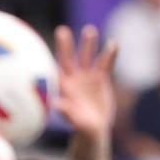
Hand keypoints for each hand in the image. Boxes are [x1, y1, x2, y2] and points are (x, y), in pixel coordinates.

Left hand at [53, 25, 117, 141]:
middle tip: (62, 30)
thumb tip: (54, 104)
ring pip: (87, 57)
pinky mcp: (101, 79)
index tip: (45, 53)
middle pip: (68, 59)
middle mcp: (74, 79)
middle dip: (66, 45)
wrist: (94, 129)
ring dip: (88, 45)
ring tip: (89, 31)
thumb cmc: (80, 127)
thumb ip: (65, 110)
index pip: (56, 69)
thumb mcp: (74, 119)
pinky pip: (106, 64)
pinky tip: (113, 44)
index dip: (50, 62)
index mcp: (64, 87)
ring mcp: (87, 77)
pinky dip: (110, 55)